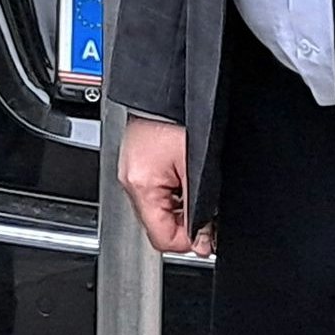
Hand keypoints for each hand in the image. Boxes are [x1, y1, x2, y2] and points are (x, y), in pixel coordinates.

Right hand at [116, 114, 212, 256]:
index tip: (206, 232)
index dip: (188, 240)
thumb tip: (201, 241)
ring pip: (156, 209)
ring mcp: (129, 171)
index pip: (162, 239)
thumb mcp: (197, 172)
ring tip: (192, 183)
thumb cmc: (180, 120)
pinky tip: (183, 175)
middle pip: (157, 225)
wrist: (166, 92)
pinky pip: (153, 190)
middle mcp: (129, 180)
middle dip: (184, 221)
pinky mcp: (135, 163)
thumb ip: (198, 210)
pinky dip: (171, 190)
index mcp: (141, 185)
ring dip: (178, 206)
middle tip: (204, 205)